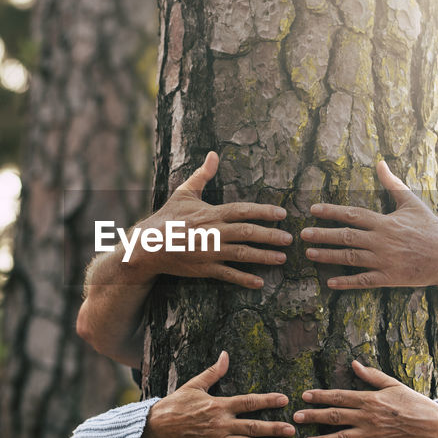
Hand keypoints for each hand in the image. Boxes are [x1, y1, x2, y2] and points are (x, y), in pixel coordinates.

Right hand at [134, 151, 292, 288]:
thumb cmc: (168, 217)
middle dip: (270, 236)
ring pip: (242, 254)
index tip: (282, 214)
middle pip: (247, 233)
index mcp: (211, 213)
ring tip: (282, 258)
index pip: (242, 210)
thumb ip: (203, 175)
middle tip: (289, 238)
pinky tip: (260, 283)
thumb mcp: (184, 193)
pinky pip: (228, 275)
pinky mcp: (204, 269)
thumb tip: (214, 154)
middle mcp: (213, 232)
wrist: (148, 245)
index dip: (263, 211)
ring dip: (263, 257)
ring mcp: (209, 252)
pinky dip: (244, 279)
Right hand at [139, 351, 296, 437]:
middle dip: (274, 428)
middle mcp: (220, 423)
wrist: (156, 427)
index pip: (248, 402)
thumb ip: (213, 372)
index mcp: (219, 405)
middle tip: (292, 429)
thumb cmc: (176, 404)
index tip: (284, 399)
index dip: (267, 400)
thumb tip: (225, 355)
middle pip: (252, 426)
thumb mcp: (194, 385)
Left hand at [294, 360, 437, 437]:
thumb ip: (372, 376)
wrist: (431, 425)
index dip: (320, 396)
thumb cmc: (412, 402)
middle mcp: (367, 417)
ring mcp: (371, 435)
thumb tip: (354, 364)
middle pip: (335, 416)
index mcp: (369, 399)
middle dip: (314, 417)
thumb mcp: (393, 384)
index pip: (339, 396)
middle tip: (295, 418)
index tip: (304, 396)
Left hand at [300, 160, 437, 289]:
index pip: (353, 214)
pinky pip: (364, 281)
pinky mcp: (390, 278)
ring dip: (328, 256)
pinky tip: (330, 282)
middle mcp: (382, 242)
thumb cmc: (430, 227)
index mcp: (386, 222)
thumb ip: (393, 184)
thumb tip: (380, 162)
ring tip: (309, 253)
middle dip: (322, 235)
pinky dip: (346, 282)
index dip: (332, 211)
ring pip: (350, 258)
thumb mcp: (412, 203)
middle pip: (346, 237)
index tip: (313, 209)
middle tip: (302, 234)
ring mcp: (385, 261)